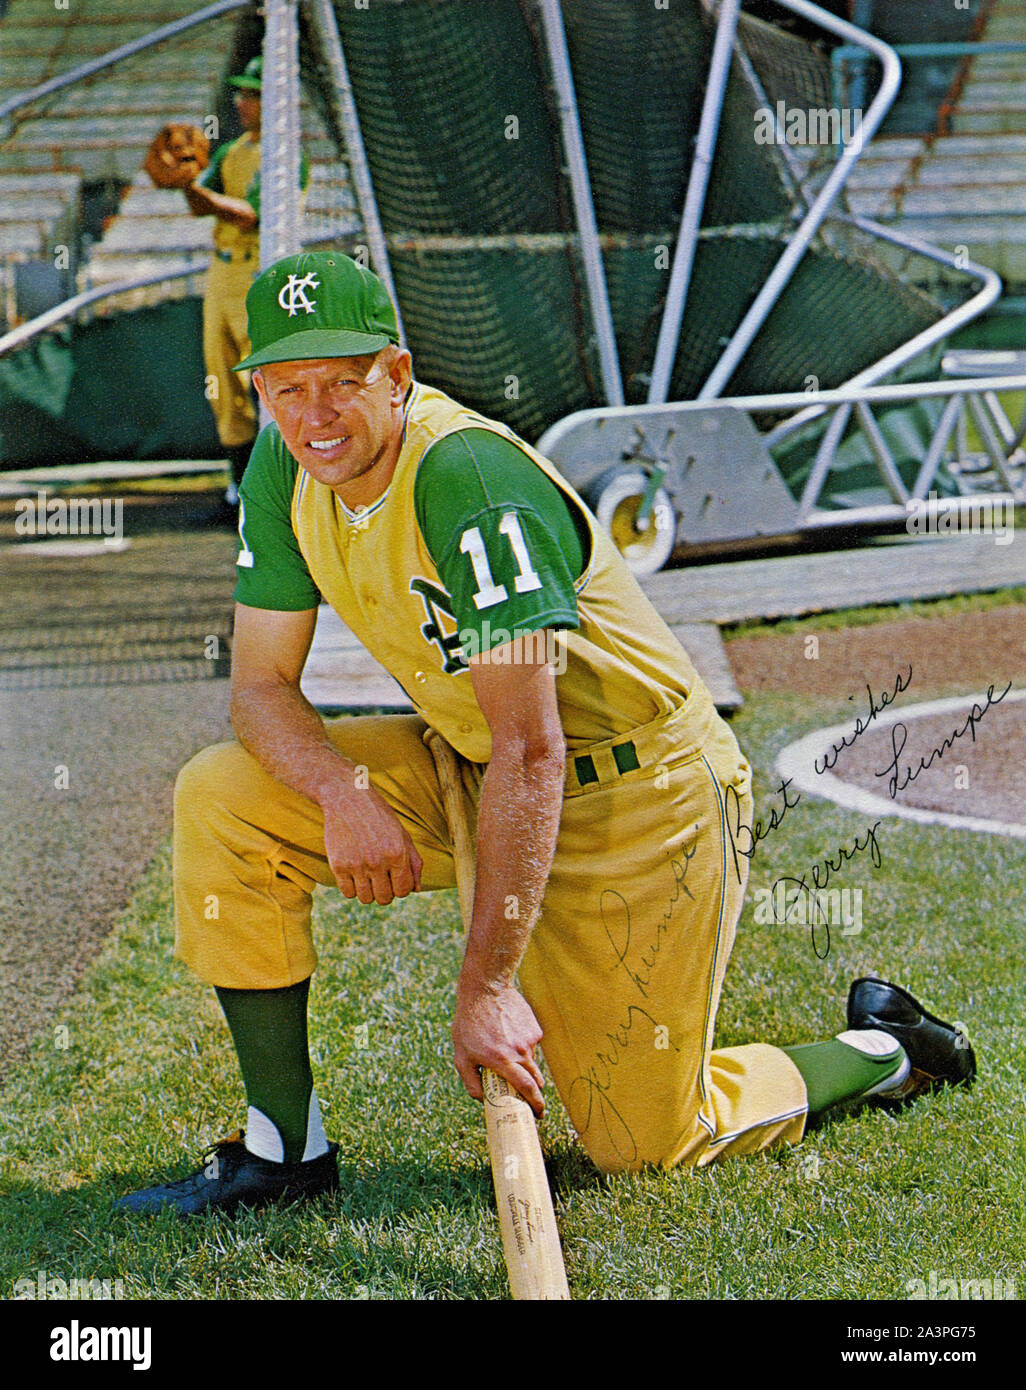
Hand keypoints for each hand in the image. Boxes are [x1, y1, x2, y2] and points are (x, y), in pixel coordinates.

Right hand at [322, 785, 422, 905]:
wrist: (347, 797)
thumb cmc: (378, 816)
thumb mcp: (402, 834)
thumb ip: (413, 862)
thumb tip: (416, 889)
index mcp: (397, 853)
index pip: (404, 890)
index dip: (400, 888)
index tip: (394, 880)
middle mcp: (377, 861)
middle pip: (384, 898)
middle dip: (385, 892)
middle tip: (380, 879)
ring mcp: (356, 864)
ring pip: (366, 899)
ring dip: (368, 892)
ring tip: (367, 876)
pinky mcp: (338, 865)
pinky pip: (347, 893)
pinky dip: (351, 888)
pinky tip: (354, 874)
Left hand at [453, 977, 545, 1115]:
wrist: (486, 989)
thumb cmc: (470, 1023)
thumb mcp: (461, 1055)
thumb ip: (471, 1081)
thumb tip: (483, 1100)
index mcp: (502, 1061)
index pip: (526, 1088)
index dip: (536, 1104)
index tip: (540, 1115)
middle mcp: (519, 1051)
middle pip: (536, 1079)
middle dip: (535, 1092)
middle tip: (530, 1097)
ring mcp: (529, 1039)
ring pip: (531, 1061)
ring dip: (522, 1064)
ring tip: (504, 1050)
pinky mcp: (535, 1028)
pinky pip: (531, 1045)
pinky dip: (522, 1046)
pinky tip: (509, 1034)